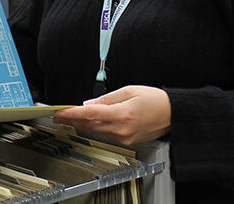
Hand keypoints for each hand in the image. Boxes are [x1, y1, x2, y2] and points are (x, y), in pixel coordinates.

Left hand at [52, 85, 171, 145]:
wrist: (173, 114)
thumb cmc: (155, 100)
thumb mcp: (129, 91)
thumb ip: (107, 98)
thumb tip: (89, 104)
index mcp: (121, 114)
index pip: (89, 114)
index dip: (72, 113)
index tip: (60, 113)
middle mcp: (121, 129)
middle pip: (90, 125)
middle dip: (73, 120)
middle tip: (60, 116)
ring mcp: (124, 138)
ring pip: (96, 131)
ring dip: (83, 124)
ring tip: (72, 118)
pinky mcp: (127, 142)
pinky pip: (107, 135)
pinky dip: (97, 128)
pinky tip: (92, 123)